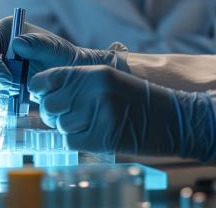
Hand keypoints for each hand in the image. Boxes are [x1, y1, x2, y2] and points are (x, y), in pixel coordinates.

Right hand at [0, 16, 126, 110]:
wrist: (67, 75)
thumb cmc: (61, 56)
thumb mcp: (54, 48)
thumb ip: (38, 44)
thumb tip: (18, 43)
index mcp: (1, 32)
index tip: (7, 81)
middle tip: (16, 91)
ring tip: (20, 99)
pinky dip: (3, 104)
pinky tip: (19, 105)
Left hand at [28, 65, 215, 160]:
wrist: (175, 118)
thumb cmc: (140, 100)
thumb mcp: (110, 80)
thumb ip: (79, 82)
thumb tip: (43, 92)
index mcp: (94, 73)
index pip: (47, 79)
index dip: (40, 90)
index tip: (42, 95)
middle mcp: (94, 90)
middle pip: (50, 105)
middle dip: (53, 113)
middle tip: (66, 115)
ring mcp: (99, 113)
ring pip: (61, 125)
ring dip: (69, 128)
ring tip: (88, 124)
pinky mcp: (103, 136)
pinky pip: (71, 142)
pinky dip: (77, 141)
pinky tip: (93, 135)